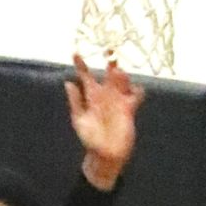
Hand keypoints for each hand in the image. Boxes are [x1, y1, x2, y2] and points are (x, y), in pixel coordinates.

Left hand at [67, 56, 142, 190]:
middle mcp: (105, 95)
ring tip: (117, 72)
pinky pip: (136, 95)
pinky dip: (136, 90)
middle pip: (108, 74)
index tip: (76, 52)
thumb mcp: (79, 120)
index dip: (81, 64)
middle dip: (110, 61)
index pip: (86, 76)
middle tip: (109, 51)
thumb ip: (75, 101)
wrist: (105, 154)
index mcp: (91, 96)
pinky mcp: (129, 108)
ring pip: (122, 81)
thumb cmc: (90, 139)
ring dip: (121, 75)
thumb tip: (68, 83)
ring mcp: (118, 101)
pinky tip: (133, 90)